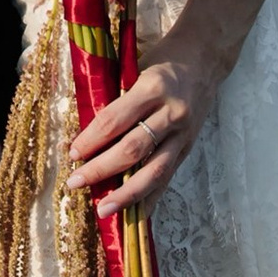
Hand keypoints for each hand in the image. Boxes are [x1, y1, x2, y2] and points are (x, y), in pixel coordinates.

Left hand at [67, 45, 220, 216]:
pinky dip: (151, 198)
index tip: (72, 154)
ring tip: (103, 209)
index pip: (115, 120)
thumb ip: (117, 102)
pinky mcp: (188, 147)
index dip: (91, 140)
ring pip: (154, 171)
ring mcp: (183, 133)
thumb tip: (84, 137)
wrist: (205, 60)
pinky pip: (168, 178)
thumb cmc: (162, 62)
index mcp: (152, 88)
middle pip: (132, 149)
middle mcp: (171, 113)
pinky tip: (136, 215)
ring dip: (126, 194)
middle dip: (101, 169)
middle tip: (75, 183)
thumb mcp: (136, 71)